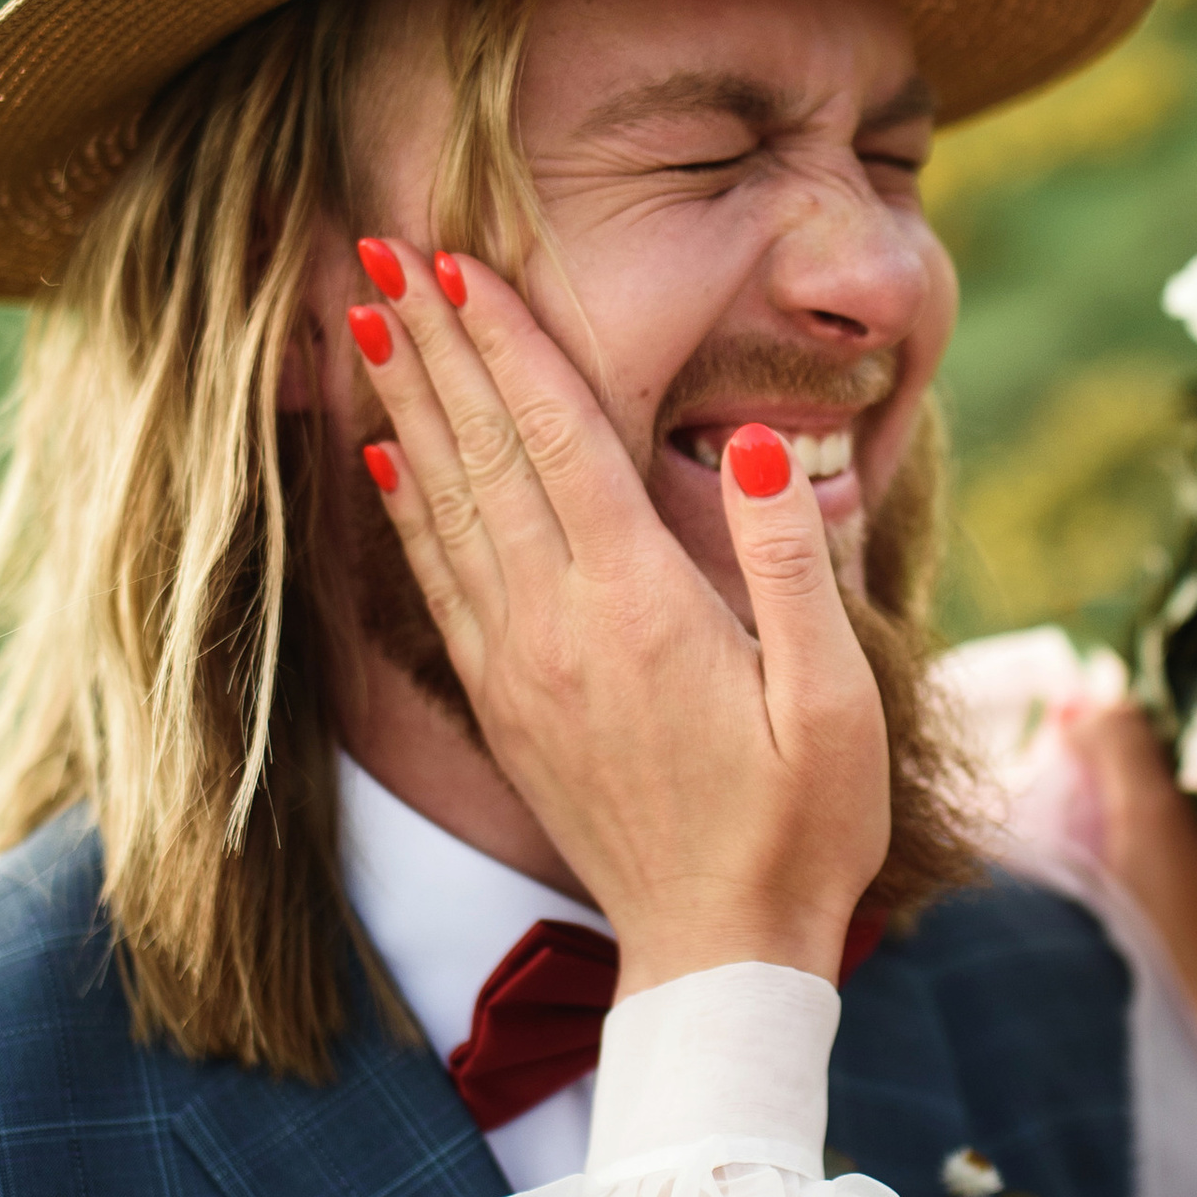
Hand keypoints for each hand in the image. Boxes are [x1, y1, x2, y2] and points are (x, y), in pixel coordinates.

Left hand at [347, 244, 889, 993]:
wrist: (720, 950)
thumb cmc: (801, 825)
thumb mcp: (833, 698)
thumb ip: (788, 565)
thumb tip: (757, 441)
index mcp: (639, 605)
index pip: (557, 438)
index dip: (505, 341)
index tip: (454, 259)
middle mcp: (557, 624)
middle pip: (481, 452)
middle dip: (430, 343)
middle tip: (376, 246)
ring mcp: (520, 666)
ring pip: (445, 505)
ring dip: (405, 404)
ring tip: (363, 320)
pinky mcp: (506, 706)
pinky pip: (440, 579)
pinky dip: (406, 505)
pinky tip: (385, 458)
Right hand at [1057, 705, 1196, 1109]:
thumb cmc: (1179, 932)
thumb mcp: (1147, 824)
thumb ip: (1122, 746)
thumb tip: (1089, 687)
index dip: (1146, 686)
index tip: (1091, 678)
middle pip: (1181, 738)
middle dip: (1126, 719)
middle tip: (1069, 707)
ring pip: (1163, 773)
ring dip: (1118, 756)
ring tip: (1068, 739)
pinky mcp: (1194, 875)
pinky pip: (1153, 811)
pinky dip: (1118, 795)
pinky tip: (1081, 791)